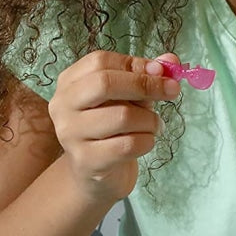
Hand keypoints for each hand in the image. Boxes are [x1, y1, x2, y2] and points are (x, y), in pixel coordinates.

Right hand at [47, 50, 180, 202]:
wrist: (94, 174)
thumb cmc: (111, 128)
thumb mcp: (127, 97)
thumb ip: (146, 76)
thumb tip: (171, 61)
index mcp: (69, 81)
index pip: (100, 61)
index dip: (135, 64)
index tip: (162, 71)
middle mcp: (63, 105)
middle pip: (104, 83)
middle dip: (145, 85)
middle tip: (172, 91)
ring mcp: (70, 134)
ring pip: (122, 116)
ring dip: (150, 120)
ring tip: (155, 125)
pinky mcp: (85, 161)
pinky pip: (127, 145)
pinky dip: (147, 141)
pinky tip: (146, 141)